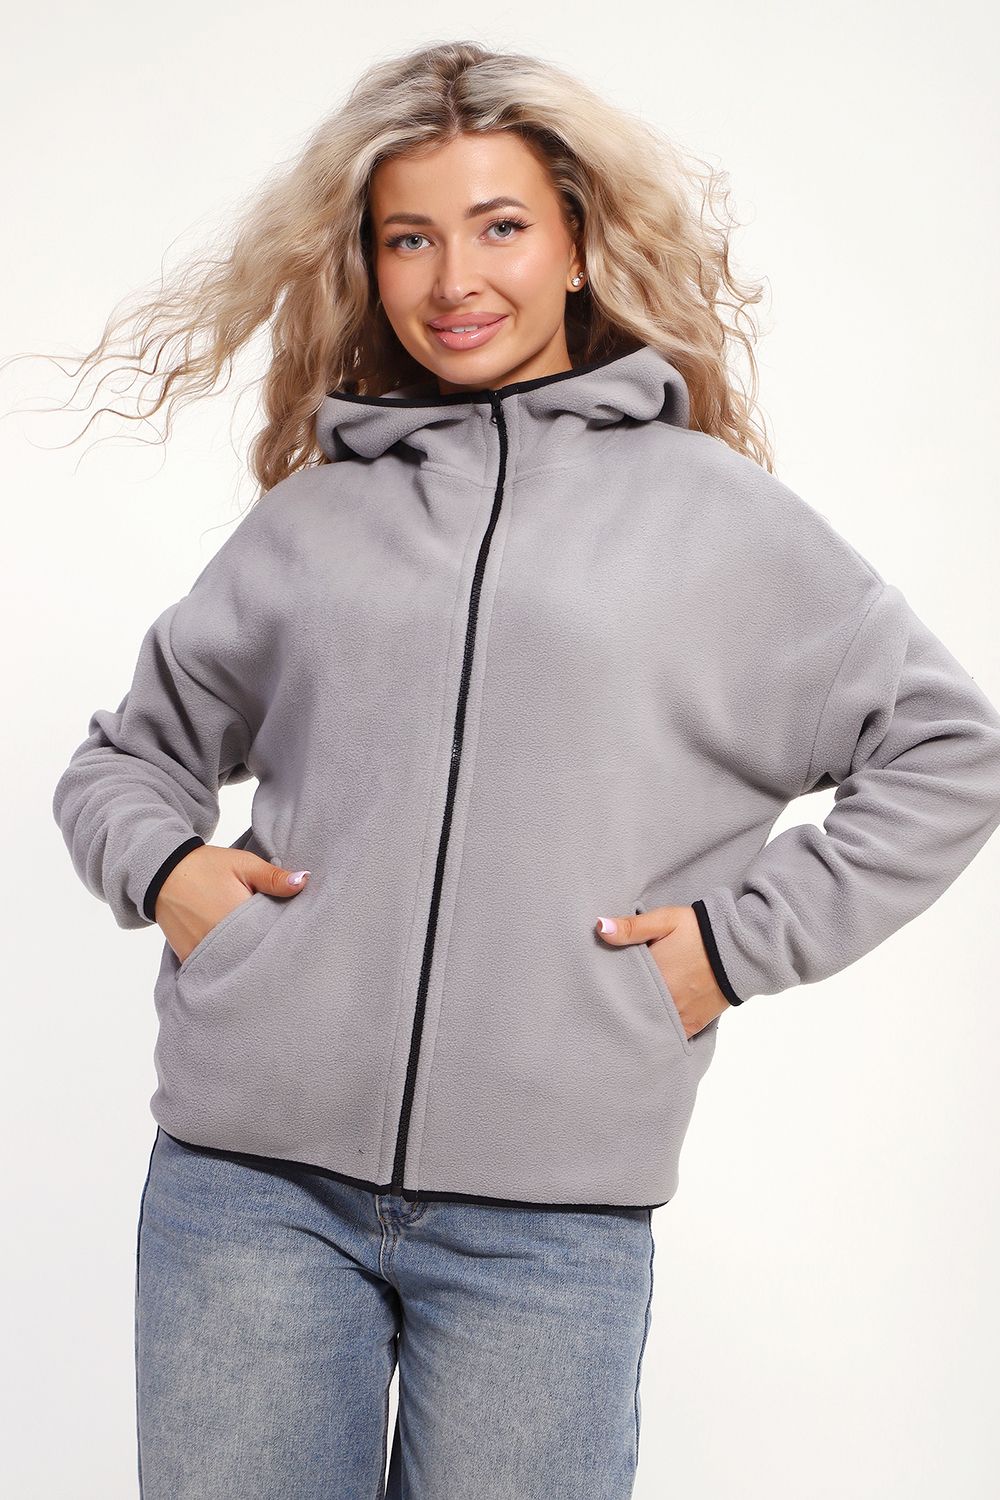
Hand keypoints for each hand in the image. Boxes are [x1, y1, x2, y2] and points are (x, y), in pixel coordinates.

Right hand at [155, 845, 310, 964]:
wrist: (163, 872)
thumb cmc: (207, 866)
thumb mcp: (245, 865)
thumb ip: (273, 877)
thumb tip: (304, 882)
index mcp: (237, 916)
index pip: (271, 936)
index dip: (284, 937)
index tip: (295, 935)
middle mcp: (219, 940)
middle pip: (254, 954)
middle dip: (268, 951)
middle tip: (283, 949)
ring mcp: (202, 951)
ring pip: (235, 963)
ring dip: (247, 959)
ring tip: (262, 954)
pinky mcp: (190, 957)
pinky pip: (214, 966)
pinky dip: (226, 963)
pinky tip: (238, 957)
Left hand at [594, 904, 730, 1039]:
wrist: (739, 948)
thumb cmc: (699, 931)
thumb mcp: (665, 920)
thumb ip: (631, 927)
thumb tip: (599, 927)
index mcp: (652, 974)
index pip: (618, 986)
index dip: (607, 985)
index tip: (596, 984)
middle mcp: (663, 1000)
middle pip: (631, 1008)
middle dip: (619, 1005)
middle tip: (605, 1002)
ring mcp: (678, 1015)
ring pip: (648, 1025)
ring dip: (638, 1020)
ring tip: (623, 1016)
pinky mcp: (692, 1024)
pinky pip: (670, 1036)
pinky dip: (659, 1033)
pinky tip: (646, 1031)